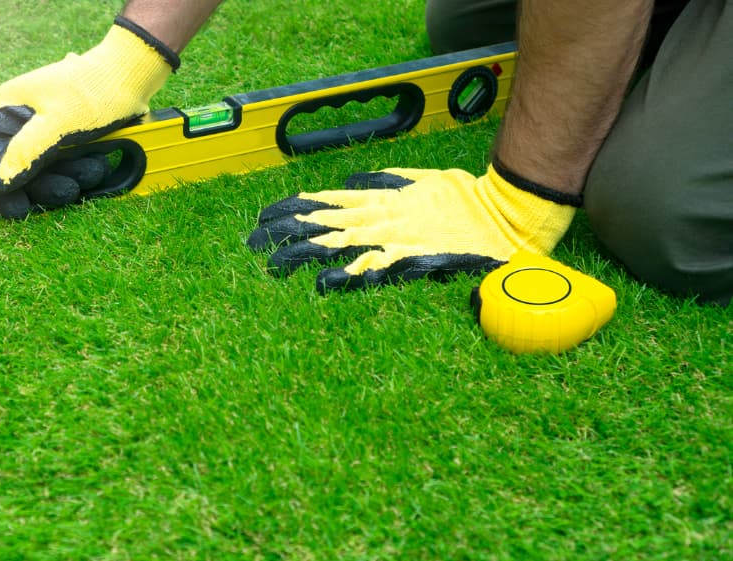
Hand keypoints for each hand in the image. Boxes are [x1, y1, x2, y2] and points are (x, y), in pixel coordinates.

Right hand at [0, 17, 177, 217]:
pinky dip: (80, 172)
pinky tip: (98, 168)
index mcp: (9, 107)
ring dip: (68, 178)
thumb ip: (26, 153)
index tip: (15, 205)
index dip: (2, 181)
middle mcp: (24, 120)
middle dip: (45, 182)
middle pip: (22, 166)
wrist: (133, 79)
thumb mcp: (57, 123)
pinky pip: (67, 167)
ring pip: (47, 171)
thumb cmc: (93, 92)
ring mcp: (48, 132)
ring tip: (93, 170)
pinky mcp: (70, 141)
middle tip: (68, 189)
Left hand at [247, 162, 579, 292]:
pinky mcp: (413, 260)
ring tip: (273, 268)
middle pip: (321, 223)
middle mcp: (381, 216)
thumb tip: (350, 185)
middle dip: (283, 233)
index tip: (263, 218)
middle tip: (251, 246)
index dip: (291, 209)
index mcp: (380, 199)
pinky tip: (322, 284)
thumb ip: (384, 182)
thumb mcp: (419, 181)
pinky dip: (347, 275)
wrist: (504, 216)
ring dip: (303, 255)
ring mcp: (395, 238)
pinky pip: (373, 269)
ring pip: (337, 245)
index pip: (324, 202)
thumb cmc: (465, 199)